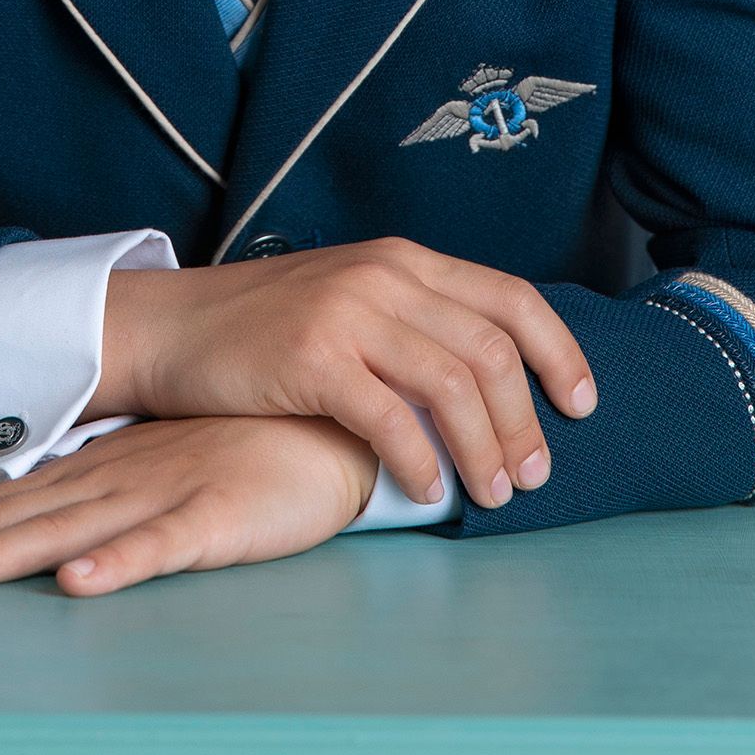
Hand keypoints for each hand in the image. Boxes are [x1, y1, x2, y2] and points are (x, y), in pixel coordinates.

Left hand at [0, 415, 378, 595]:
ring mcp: (160, 495)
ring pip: (64, 532)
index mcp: (91, 477)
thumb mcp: (151, 473)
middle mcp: (109, 484)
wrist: (328, 422)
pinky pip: (162, 544)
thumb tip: (25, 531)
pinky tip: (79, 582)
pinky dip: (119, 562)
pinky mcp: (216, 516)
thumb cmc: (235, 451)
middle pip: (4, 521)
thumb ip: (93, 501)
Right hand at [94, 237, 595, 513]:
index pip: (511, 297)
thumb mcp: (351, 299)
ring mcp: (349, 315)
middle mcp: (385, 277)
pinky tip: (429, 490)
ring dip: (486, 448)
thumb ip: (415, 323)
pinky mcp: (312, 359)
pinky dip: (421, 461)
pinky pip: (390, 418)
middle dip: (526, 420)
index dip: (559, 351)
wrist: (173, 327)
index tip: (582, 405)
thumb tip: (491, 382)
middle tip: (536, 475)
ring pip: (453, 385)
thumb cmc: (266, 327)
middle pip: (491, 349)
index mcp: (404, 260)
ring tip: (495, 494)